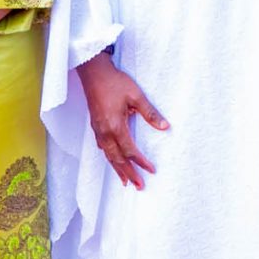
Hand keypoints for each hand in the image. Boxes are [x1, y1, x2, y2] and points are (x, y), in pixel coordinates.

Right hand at [79, 52, 167, 188]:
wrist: (94, 73)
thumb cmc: (115, 82)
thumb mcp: (136, 96)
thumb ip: (150, 113)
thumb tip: (165, 127)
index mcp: (116, 126)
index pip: (130, 151)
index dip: (141, 162)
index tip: (151, 170)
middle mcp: (105, 132)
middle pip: (118, 159)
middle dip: (129, 173)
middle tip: (139, 186)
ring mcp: (98, 130)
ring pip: (108, 155)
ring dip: (118, 169)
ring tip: (125, 182)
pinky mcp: (95, 126)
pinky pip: (102, 148)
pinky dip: (109, 158)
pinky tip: (113, 160)